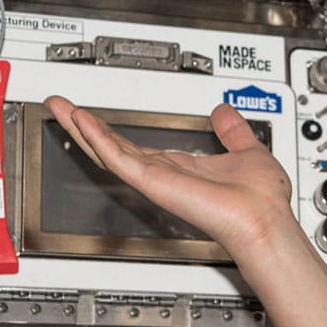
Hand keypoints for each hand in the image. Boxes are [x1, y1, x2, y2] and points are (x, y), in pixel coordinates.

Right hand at [44, 96, 295, 254]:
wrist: (263, 219)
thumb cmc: (260, 199)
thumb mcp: (246, 150)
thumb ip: (233, 132)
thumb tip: (224, 112)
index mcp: (182, 168)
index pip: (136, 147)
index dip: (113, 131)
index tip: (94, 116)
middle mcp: (165, 175)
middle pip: (114, 147)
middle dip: (86, 127)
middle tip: (62, 107)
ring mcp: (157, 180)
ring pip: (110, 151)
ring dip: (84, 129)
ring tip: (62, 109)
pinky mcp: (154, 182)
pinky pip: (120, 159)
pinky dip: (100, 140)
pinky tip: (84, 124)